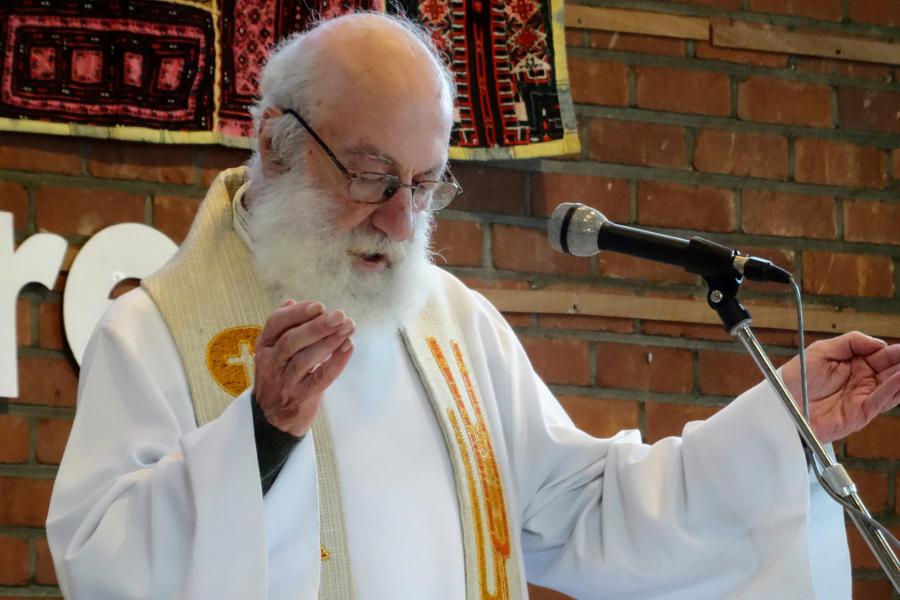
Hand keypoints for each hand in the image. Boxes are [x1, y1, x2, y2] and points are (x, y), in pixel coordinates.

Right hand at [253, 300, 354, 436]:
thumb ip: (283, 328)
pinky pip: (320, 378)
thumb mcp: (273, 352)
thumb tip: (290, 301)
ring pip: (305, 359)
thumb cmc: (279, 377)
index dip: (297, 313)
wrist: (273, 419)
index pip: (276, 323)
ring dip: (329, 341)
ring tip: (348, 328)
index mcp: (264, 346)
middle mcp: (271, 363)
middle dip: (317, 326)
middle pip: (292, 341)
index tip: (320, 306)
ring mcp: (284, 382)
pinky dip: (336, 362)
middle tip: (340, 315)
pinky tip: (348, 347)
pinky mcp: (300, 397)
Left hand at [780, 331, 899, 442]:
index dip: (896, 351)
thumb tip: (880, 343)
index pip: (883, 355)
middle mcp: (863, 380)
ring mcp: (864, 397)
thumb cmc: (797, 377)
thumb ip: (851, 342)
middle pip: (892, 370)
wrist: (781, 403)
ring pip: (893, 386)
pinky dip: (894, 389)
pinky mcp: (861, 414)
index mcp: (855, 363)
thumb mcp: (822, 351)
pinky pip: (882, 400)